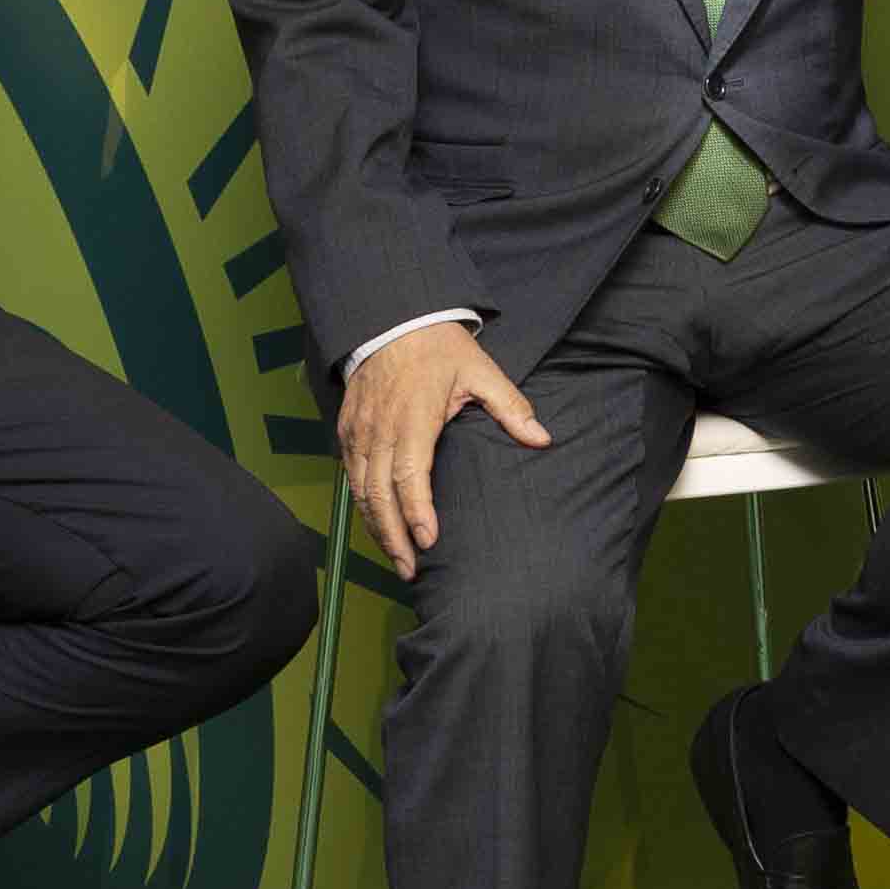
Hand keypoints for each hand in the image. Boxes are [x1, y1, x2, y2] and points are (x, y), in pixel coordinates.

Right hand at [340, 321, 549, 575]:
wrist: (392, 317)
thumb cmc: (439, 347)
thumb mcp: (481, 370)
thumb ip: (511, 407)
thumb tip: (542, 439)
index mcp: (414, 418)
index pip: (410, 474)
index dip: (417, 511)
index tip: (429, 541)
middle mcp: (380, 429)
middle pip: (378, 494)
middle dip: (393, 537)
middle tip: (411, 570)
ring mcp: (359, 431)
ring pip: (360, 490)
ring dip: (376, 528)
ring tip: (396, 559)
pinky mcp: (346, 430)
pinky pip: (349, 476)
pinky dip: (361, 506)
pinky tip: (377, 526)